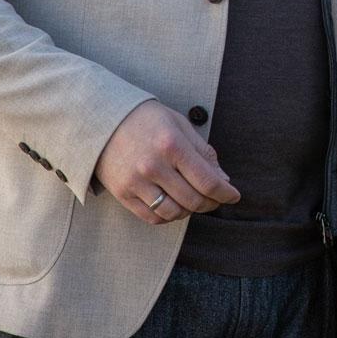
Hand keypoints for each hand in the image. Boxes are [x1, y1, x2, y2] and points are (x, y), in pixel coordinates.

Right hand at [94, 100, 239, 224]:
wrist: (102, 120)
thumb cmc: (146, 120)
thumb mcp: (179, 125)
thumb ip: (203, 152)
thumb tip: (223, 179)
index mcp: (172, 145)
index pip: (207, 181)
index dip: (225, 193)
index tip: (234, 196)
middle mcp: (153, 165)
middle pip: (193, 200)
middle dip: (210, 203)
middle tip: (215, 199)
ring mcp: (136, 181)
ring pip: (174, 212)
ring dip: (189, 211)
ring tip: (193, 201)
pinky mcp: (122, 193)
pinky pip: (152, 217)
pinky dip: (168, 216)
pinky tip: (174, 205)